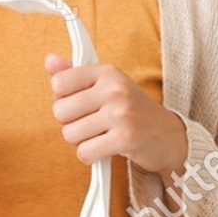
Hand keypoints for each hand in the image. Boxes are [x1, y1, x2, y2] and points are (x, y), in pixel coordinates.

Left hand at [44, 54, 188, 182]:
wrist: (168, 136)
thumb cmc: (131, 111)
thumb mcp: (106, 86)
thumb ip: (75, 75)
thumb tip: (49, 60)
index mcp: (107, 72)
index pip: (59, 83)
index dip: (64, 100)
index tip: (81, 104)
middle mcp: (114, 89)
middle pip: (60, 112)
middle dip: (71, 124)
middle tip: (91, 124)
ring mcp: (121, 113)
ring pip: (70, 135)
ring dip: (81, 142)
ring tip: (101, 136)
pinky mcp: (125, 138)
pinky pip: (84, 152)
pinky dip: (90, 156)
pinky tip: (105, 149)